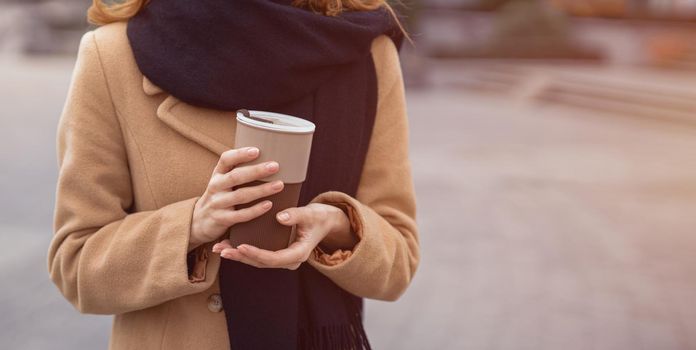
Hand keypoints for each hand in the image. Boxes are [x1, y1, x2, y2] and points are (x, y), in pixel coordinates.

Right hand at [188, 146, 284, 250]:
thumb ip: (238, 170)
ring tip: (279, 185)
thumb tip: (267, 154)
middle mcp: (216, 186)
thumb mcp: (222, 181)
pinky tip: (269, 205)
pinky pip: (240, 215)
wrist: (200, 221)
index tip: (257, 150)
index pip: (226, 159)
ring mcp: (218, 203)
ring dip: (261, 190)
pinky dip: (255, 210)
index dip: (240, 154)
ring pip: (241, 195)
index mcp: (218, 174)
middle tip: (275, 166)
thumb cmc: (220, 196)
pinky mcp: (222, 219)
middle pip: (236, 176)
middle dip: (256, 171)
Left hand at [212, 202, 356, 269]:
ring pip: (257, 261)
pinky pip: (258, 254)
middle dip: (241, 256)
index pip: (273, 258)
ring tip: (220, 248)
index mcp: (298, 254)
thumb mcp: (311, 214)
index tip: (241, 246)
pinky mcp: (277, 252)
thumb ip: (296, 215)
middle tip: (223, 250)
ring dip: (238, 255)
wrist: (326, 221)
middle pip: (261, 262)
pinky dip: (243, 250)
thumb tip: (280, 217)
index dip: (256, 254)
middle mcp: (289, 260)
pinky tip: (228, 244)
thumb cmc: (320, 216)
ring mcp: (283, 258)